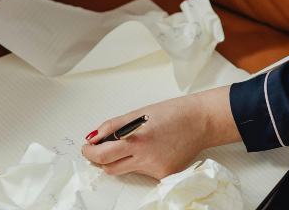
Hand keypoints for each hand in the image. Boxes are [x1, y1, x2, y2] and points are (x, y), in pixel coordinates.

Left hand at [79, 86, 238, 179]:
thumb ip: (113, 126)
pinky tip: (152, 150)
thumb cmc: (172, 113)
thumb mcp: (138, 113)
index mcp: (136, 140)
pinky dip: (140, 162)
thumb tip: (94, 137)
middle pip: (110, 168)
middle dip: (100, 159)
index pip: (102, 155)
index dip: (90, 153)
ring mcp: (155, 169)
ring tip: (129, 145)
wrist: (201, 122)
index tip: (87, 148)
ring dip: (120, 160)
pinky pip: (143, 172)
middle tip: (97, 150)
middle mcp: (145, 158)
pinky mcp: (164, 175)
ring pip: (126, 170)